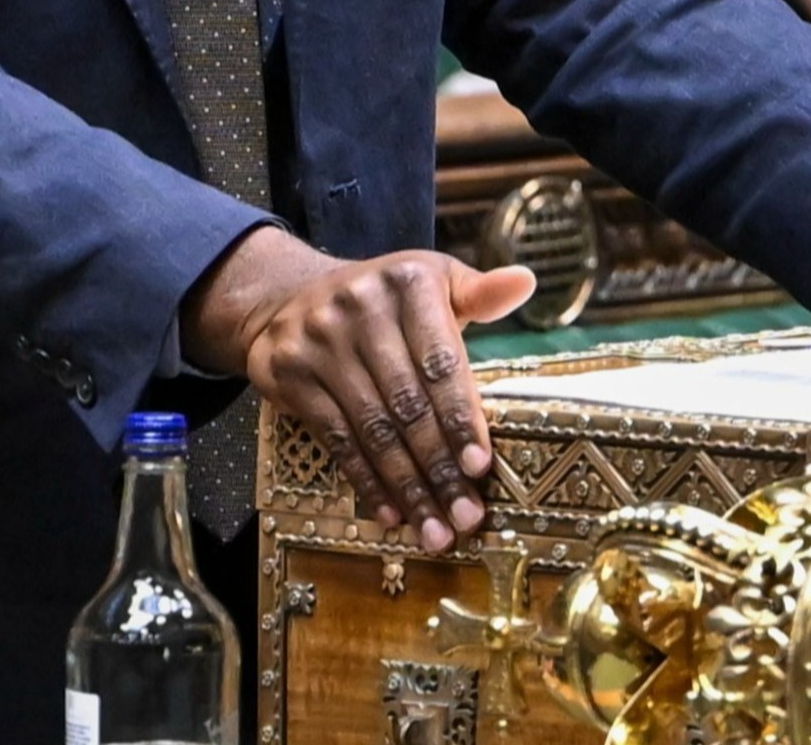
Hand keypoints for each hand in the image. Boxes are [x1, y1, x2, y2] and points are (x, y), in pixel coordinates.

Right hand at [182, 230, 534, 551]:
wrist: (285, 295)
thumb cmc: (382, 299)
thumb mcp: (430, 280)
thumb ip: (478, 292)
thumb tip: (525, 282)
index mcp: (409, 282)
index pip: (441, 362)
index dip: (462, 418)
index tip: (480, 467)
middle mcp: (361, 306)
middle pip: (408, 403)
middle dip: (441, 468)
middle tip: (465, 518)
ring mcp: (320, 340)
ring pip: (373, 429)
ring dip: (408, 487)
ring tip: (435, 531)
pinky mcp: (290, 373)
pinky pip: (336, 438)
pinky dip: (366, 481)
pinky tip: (391, 514)